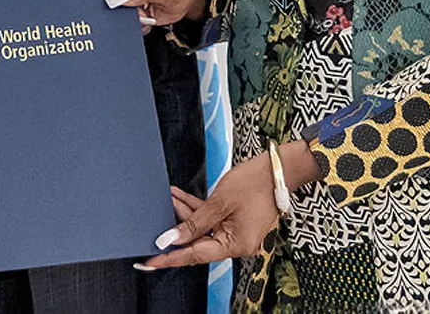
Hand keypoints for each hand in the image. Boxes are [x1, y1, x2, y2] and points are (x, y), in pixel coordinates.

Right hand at [106, 0, 211, 32]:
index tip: (120, 6)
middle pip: (114, 3)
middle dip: (123, 13)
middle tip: (141, 13)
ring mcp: (133, 0)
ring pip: (121, 16)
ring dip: (133, 21)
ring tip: (148, 16)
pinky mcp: (138, 12)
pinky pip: (131, 23)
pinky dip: (139, 26)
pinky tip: (149, 21)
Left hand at [142, 156, 280, 268]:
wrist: (277, 169)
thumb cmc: (256, 183)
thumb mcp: (219, 203)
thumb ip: (194, 223)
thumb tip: (172, 239)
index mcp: (236, 245)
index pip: (196, 255)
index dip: (171, 257)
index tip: (152, 261)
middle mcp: (237, 243)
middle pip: (198, 242)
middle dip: (177, 230)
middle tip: (156, 225)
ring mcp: (236, 232)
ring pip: (202, 229)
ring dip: (185, 215)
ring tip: (169, 198)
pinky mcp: (235, 221)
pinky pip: (211, 220)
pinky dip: (197, 210)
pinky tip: (180, 197)